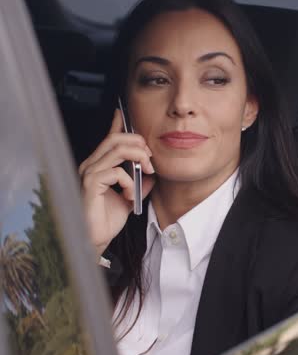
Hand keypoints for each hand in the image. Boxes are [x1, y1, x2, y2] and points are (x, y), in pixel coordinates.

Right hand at [78, 109, 155, 254]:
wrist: (96, 241)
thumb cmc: (107, 221)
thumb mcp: (129, 198)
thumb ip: (138, 184)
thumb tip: (150, 173)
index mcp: (98, 166)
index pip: (108, 139)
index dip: (118, 124)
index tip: (126, 114)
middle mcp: (91, 166)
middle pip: (115, 138)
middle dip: (138, 143)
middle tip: (150, 159)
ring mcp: (89, 174)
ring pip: (117, 149)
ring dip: (139, 158)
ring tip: (146, 173)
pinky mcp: (90, 184)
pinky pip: (115, 172)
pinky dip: (129, 182)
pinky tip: (130, 195)